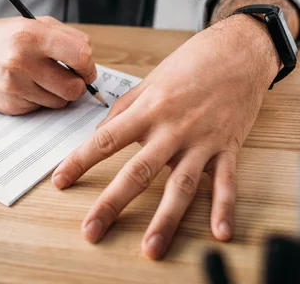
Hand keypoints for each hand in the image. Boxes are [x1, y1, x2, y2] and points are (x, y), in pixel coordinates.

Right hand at [0, 16, 96, 114]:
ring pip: (60, 102)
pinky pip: (41, 108)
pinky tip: (27, 86)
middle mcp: (22, 62)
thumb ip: (66, 37)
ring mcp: (15, 86)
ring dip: (59, 93)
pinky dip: (40, 99)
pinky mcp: (10, 105)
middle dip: (77, 85)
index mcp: (32, 36)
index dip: (89, 66)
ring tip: (45, 80)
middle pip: (73, 87)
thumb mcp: (34, 23)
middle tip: (70, 78)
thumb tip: (89, 60)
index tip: (86, 69)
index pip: (80, 56)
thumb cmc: (3, 37)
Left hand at [52, 14, 280, 258]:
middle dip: (112, 203)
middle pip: (138, 171)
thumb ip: (126, 107)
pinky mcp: (228, 147)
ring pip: (181, 185)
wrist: (239, 51)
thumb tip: (102, 131)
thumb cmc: (193, 62)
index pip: (106, 139)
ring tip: (151, 247)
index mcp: (149, 109)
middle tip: (92, 230)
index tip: (59, 181)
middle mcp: (172, 128)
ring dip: (166, 219)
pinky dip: (224, 208)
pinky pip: (227, 182)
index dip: (80, 161)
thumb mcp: (151, 79)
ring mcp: (202, 141)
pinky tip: (220, 233)